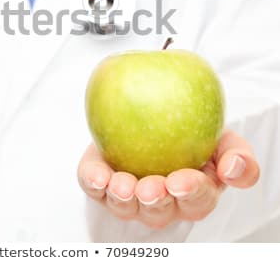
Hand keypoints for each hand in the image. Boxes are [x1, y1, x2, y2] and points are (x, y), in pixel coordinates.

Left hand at [77, 130, 259, 227]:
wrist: (151, 118)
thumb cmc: (192, 132)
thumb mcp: (221, 137)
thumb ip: (236, 153)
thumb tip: (233, 168)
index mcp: (193, 193)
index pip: (197, 201)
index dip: (191, 194)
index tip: (181, 182)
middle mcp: (160, 200)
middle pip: (159, 210)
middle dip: (155, 201)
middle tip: (151, 188)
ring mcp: (129, 194)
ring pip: (125, 206)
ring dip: (122, 198)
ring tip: (122, 186)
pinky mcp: (101, 180)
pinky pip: (93, 185)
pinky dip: (93, 181)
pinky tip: (96, 175)